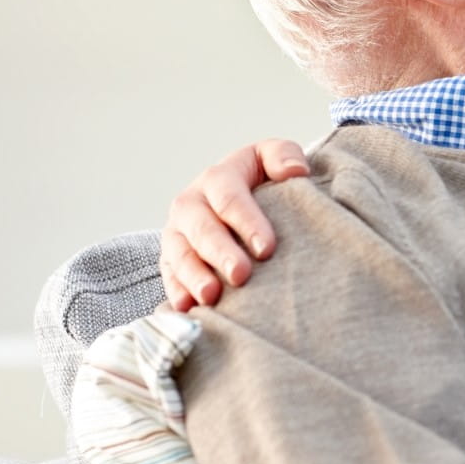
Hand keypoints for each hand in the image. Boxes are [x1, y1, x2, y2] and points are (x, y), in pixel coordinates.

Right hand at [160, 139, 308, 310]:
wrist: (238, 199)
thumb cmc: (261, 181)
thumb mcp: (271, 159)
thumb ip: (283, 155)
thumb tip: (296, 170)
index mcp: (217, 178)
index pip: (229, 198)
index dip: (247, 222)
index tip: (267, 248)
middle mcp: (191, 203)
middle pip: (202, 228)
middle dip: (220, 252)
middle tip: (241, 274)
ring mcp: (177, 232)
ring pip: (180, 254)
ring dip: (194, 276)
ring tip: (212, 296)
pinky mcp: (170, 258)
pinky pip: (168, 276)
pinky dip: (176, 292)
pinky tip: (189, 308)